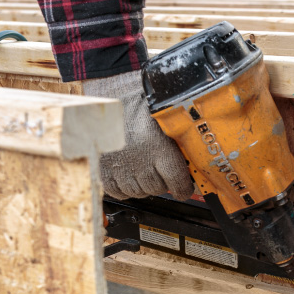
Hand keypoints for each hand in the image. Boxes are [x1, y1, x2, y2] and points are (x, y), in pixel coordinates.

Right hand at [83, 70, 194, 200]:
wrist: (109, 101)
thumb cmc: (140, 110)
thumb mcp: (164, 123)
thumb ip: (178, 145)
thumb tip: (191, 167)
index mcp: (158, 146)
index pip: (177, 181)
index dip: (183, 188)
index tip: (184, 189)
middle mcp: (139, 160)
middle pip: (157, 188)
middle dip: (161, 182)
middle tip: (159, 170)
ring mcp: (119, 167)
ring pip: (138, 192)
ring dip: (143, 186)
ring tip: (141, 169)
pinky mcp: (102, 170)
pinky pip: (118, 193)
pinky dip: (124, 188)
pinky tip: (127, 175)